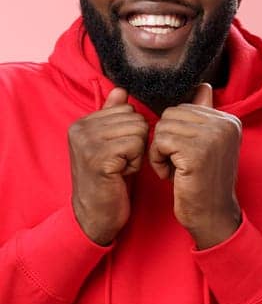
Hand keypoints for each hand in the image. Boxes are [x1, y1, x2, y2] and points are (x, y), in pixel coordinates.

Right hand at [68, 88, 148, 244]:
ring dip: (138, 154)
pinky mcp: (98, 158)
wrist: (97, 214)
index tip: (119, 152)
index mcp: (83, 122)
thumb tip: (121, 89)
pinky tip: (121, 174)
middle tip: (122, 163)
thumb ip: (113, 116)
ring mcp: (87, 142)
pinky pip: (136, 146)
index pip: (128, 110)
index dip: (133, 133)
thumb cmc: (110, 180)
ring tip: (121, 168)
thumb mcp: (112, 144)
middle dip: (138, 143)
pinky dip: (136, 163)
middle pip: (136, 119)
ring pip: (138, 131)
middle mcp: (80, 129)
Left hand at [149, 83, 241, 248]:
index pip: (183, 109)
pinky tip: (172, 175)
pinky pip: (160, 142)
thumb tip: (204, 86)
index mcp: (229, 120)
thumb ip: (204, 114)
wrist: (211, 215)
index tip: (189, 155)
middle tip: (180, 164)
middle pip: (171, 115)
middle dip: (166, 140)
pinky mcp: (198, 151)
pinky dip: (158, 160)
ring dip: (160, 151)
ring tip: (176, 169)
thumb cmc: (203, 182)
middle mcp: (225, 124)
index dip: (176, 133)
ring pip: (163, 127)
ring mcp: (214, 136)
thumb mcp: (208, 144)